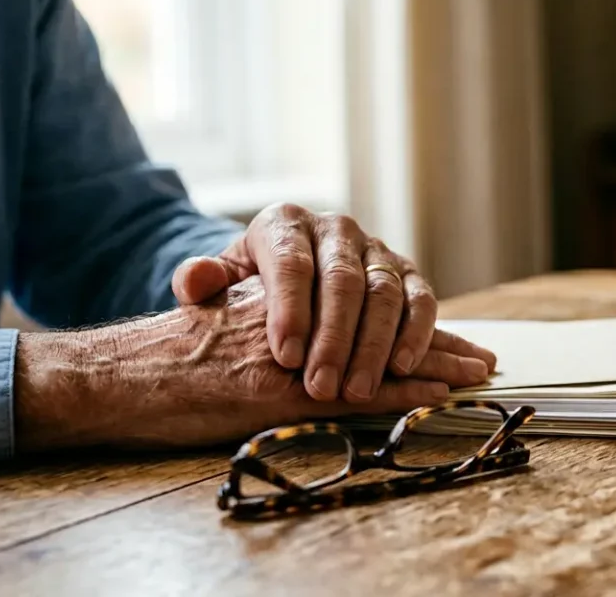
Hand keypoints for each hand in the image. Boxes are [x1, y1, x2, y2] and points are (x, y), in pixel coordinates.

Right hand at [12, 278, 489, 452]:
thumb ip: (279, 306)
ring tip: (474, 376)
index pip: (372, 297)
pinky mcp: (285, 388)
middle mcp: (304, 312)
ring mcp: (297, 350)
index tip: (458, 339)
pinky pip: (359, 389)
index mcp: (295, 288)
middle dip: (439, 342)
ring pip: (380, 351)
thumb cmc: (185, 349)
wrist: (130, 374)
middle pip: (388, 316)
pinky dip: (403, 392)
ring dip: (432, 365)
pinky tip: (437, 394)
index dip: (418, 320)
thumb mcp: (238, 312)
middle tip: (482, 359)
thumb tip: (335, 322)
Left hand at [170, 203, 494, 403]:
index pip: (291, 264)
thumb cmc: (252, 286)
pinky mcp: (409, 274)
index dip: (291, 310)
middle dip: (334, 339)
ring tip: (358, 391)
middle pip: (342, 281)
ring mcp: (377, 250)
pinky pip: (421, 300)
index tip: (286, 358)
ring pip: (384, 294)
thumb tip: (194, 281)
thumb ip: (203, 282)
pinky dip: (416, 334)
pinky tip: (402, 370)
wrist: (291, 273)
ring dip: (374, 346)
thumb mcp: (221, 280)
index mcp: (285, 224)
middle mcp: (337, 230)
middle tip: (322, 388)